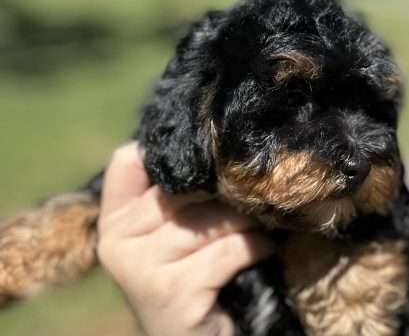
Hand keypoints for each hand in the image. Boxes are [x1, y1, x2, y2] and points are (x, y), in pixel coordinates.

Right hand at [98, 143, 272, 335]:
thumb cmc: (191, 277)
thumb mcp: (174, 233)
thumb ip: (176, 194)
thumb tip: (217, 146)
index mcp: (113, 221)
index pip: (126, 161)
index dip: (169, 152)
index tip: (207, 158)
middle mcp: (115, 242)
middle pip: (178, 187)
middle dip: (223, 188)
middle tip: (253, 189)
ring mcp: (140, 270)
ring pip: (206, 219)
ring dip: (245, 219)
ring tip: (263, 221)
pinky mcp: (172, 293)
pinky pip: (227, 250)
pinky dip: (255, 246)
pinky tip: (265, 249)